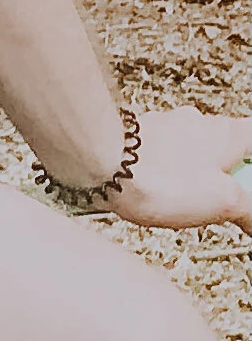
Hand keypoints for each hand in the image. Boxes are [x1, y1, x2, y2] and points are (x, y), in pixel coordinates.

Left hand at [99, 107, 250, 231]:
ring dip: (198, 174)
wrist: (102, 163)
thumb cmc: (160, 176)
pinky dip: (170, 173)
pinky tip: (162, 193)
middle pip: (226, 147)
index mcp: (225, 132)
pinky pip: (165, 156)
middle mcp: (195, 122)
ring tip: (190, 202)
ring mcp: (164, 127)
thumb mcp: (225, 203)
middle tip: (227, 202)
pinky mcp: (139, 139)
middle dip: (229, 174)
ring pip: (194, 151)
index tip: (248, 183)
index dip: (251, 164)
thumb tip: (251, 218)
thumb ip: (249, 210)